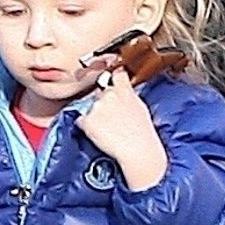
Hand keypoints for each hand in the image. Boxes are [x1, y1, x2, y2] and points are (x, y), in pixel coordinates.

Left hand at [80, 69, 168, 189]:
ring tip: (108, 129)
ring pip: (90, 107)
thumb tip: (123, 93)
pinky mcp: (87, 120)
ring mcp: (96, 107)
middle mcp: (109, 95)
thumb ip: (129, 96)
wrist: (137, 151)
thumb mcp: (140, 108)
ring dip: (94, 115)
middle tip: (111, 118)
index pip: (116, 74)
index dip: (113, 77)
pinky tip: (100, 134)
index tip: (111, 78)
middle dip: (102, 102)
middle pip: (100, 93)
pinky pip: (81, 121)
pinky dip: (86, 127)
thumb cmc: (143, 134)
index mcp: (124, 90)